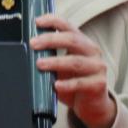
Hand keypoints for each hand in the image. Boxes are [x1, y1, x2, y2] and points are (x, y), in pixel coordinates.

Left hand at [30, 13, 116, 127]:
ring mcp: (98, 68)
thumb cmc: (75, 82)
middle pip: (73, 40)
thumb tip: (29, 51)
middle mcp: (92, 52)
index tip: (37, 22)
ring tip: (40, 64)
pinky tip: (56, 85)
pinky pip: (81, 83)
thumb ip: (51, 57)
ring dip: (56, 62)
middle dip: (51, 40)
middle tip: (34, 44)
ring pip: (76, 61)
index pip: (69, 26)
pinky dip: (67, 84)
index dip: (53, 21)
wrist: (93, 105)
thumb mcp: (63, 67)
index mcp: (83, 43)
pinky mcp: (99, 85)